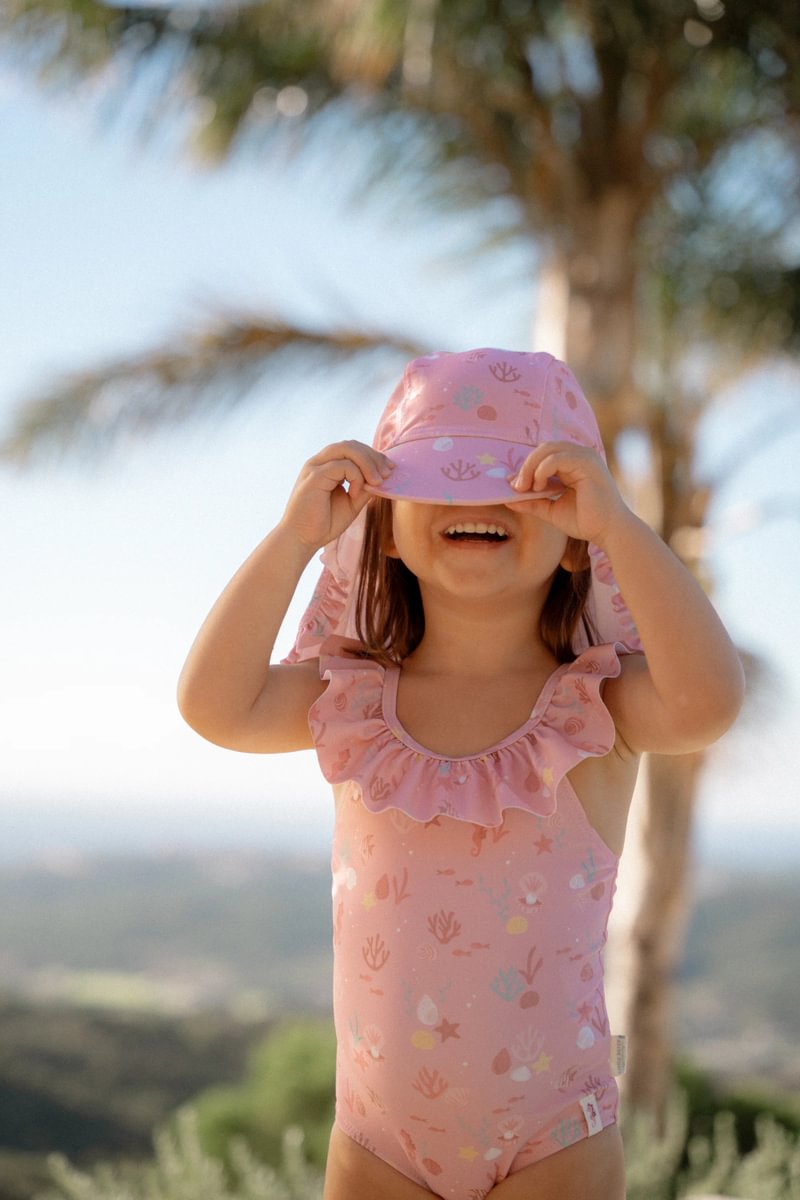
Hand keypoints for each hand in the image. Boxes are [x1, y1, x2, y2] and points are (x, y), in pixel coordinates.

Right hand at [279, 441, 394, 550]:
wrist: (302, 540)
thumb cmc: (324, 523)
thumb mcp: (352, 502)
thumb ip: (364, 487)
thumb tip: (382, 475)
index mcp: (327, 466)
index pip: (352, 449)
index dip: (373, 456)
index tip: (389, 470)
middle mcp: (319, 462)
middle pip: (351, 445)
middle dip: (373, 457)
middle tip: (387, 473)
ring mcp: (315, 467)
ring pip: (346, 449)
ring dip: (368, 463)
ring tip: (377, 481)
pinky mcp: (314, 476)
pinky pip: (342, 465)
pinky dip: (356, 477)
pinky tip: (355, 493)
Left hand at [505, 442, 630, 547]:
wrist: (608, 532)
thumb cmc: (585, 521)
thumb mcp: (550, 509)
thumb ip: (531, 501)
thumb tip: (506, 497)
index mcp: (573, 463)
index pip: (544, 455)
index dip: (526, 467)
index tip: (513, 486)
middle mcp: (580, 455)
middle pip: (543, 448)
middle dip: (525, 466)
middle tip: (516, 486)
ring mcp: (585, 456)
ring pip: (547, 449)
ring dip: (530, 467)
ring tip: (525, 488)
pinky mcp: (587, 462)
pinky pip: (556, 458)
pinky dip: (541, 470)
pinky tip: (539, 486)